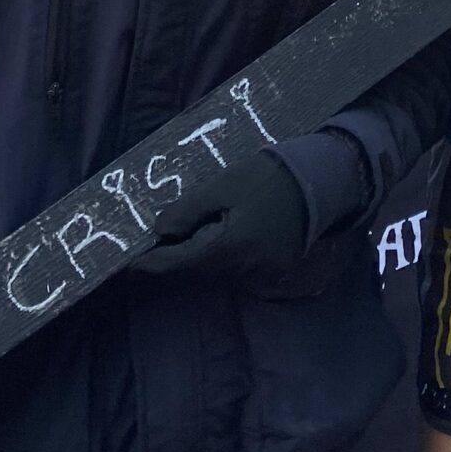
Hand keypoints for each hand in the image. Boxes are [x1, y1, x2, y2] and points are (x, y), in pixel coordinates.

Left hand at [136, 153, 309, 285]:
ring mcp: (261, 274)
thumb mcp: (223, 185)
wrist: (319, 182)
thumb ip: (188, 210)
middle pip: (196, 273)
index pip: (179, 264)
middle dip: (173, 261)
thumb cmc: (268, 177)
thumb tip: (159, 230)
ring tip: (181, 239)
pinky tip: (215, 237)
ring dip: (196, 259)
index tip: (130, 263)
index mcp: (229, 248)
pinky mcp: (273, 269)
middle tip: (153, 245)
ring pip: (215, 273)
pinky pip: (235, 270)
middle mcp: (243, 270)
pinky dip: (218, 257)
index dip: (152, 264)